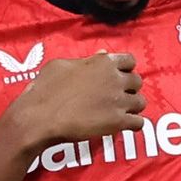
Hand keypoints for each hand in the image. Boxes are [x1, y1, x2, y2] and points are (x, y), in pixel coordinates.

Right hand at [0, 51, 143, 154]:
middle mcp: (116, 79)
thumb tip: (103, 54)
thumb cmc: (45, 89)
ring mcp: (119, 101)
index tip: (117, 77)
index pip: (130, 60)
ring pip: (140, 102)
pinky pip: (138, 123)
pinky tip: (124, 126)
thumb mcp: (62, 65)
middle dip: (129, 88)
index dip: (124, 69)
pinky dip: (133, 124)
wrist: (40, 117)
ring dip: (132, 107)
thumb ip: (87, 60)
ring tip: (120, 112)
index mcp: (104, 62)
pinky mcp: (119, 122)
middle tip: (116, 96)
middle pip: (137, 81)